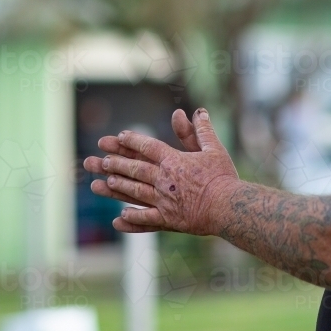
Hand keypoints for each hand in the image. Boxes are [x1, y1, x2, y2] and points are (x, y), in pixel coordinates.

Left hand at [83, 108, 239, 234]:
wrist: (228, 207)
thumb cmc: (223, 177)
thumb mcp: (214, 148)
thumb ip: (202, 130)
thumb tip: (198, 111)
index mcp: (174, 161)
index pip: (149, 147)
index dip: (133, 141)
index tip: (120, 136)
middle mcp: (164, 180)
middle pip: (136, 169)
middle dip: (117, 163)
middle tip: (101, 161)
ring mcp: (164, 201)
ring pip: (135, 193)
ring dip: (118, 188)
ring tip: (103, 183)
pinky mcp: (169, 220)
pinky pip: (146, 220)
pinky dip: (133, 219)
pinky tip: (120, 217)